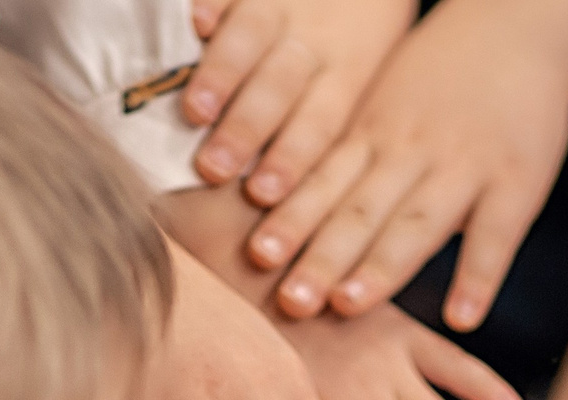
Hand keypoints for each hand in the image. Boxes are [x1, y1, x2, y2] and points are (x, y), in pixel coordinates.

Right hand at [182, 0, 413, 198]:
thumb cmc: (367, 26)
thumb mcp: (372, 69)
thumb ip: (333, 124)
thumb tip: (306, 211)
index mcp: (348, 71)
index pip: (320, 121)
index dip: (291, 158)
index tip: (263, 196)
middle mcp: (314, 39)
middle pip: (280, 87)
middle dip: (247, 130)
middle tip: (215, 170)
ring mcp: (283, 1)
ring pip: (252, 37)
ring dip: (221, 76)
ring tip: (194, 112)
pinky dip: (214, 2)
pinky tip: (197, 22)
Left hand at [250, 0, 567, 330]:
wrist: (520, 24)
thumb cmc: (444, 75)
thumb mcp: (384, 104)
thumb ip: (350, 157)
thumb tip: (287, 211)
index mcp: (373, 137)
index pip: (324, 184)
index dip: (291, 220)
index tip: (258, 257)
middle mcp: (411, 153)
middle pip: (359, 211)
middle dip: (322, 257)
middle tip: (290, 300)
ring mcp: (464, 167)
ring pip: (415, 224)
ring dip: (380, 268)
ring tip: (347, 306)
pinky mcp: (516, 181)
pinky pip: (497, 235)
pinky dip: (479, 277)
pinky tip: (462, 318)